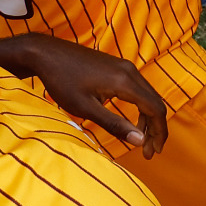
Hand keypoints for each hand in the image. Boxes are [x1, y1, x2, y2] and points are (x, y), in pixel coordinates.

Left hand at [0, 34, 168, 157]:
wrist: (46, 53)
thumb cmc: (61, 80)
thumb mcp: (85, 108)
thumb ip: (114, 124)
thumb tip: (139, 140)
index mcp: (125, 82)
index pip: (155, 109)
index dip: (159, 133)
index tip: (153, 152)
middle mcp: (130, 71)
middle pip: (156, 102)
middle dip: (156, 129)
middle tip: (149, 152)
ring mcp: (124, 67)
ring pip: (148, 95)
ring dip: (148, 119)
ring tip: (141, 140)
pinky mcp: (118, 67)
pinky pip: (138, 89)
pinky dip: (140, 107)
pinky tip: (130, 121)